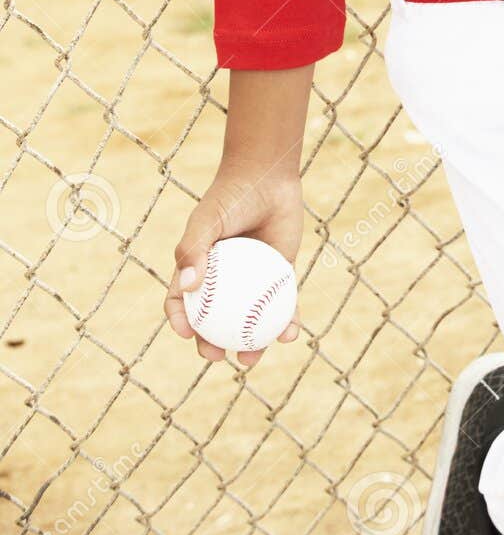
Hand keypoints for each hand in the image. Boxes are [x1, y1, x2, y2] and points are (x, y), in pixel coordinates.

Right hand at [164, 167, 302, 368]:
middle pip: (214, 320)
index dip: (180, 321)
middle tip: (219, 355)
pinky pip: (282, 305)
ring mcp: (253, 279)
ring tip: (253, 358)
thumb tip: (189, 287)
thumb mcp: (208, 220)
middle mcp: (223, 278)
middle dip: (212, 344)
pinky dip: (286, 322)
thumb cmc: (231, 196)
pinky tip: (291, 334)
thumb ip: (194, 249)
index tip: (187, 334)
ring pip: (249, 321)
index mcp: (199, 267)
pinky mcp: (279, 275)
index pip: (182, 300)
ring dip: (251, 344)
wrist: (268, 176)